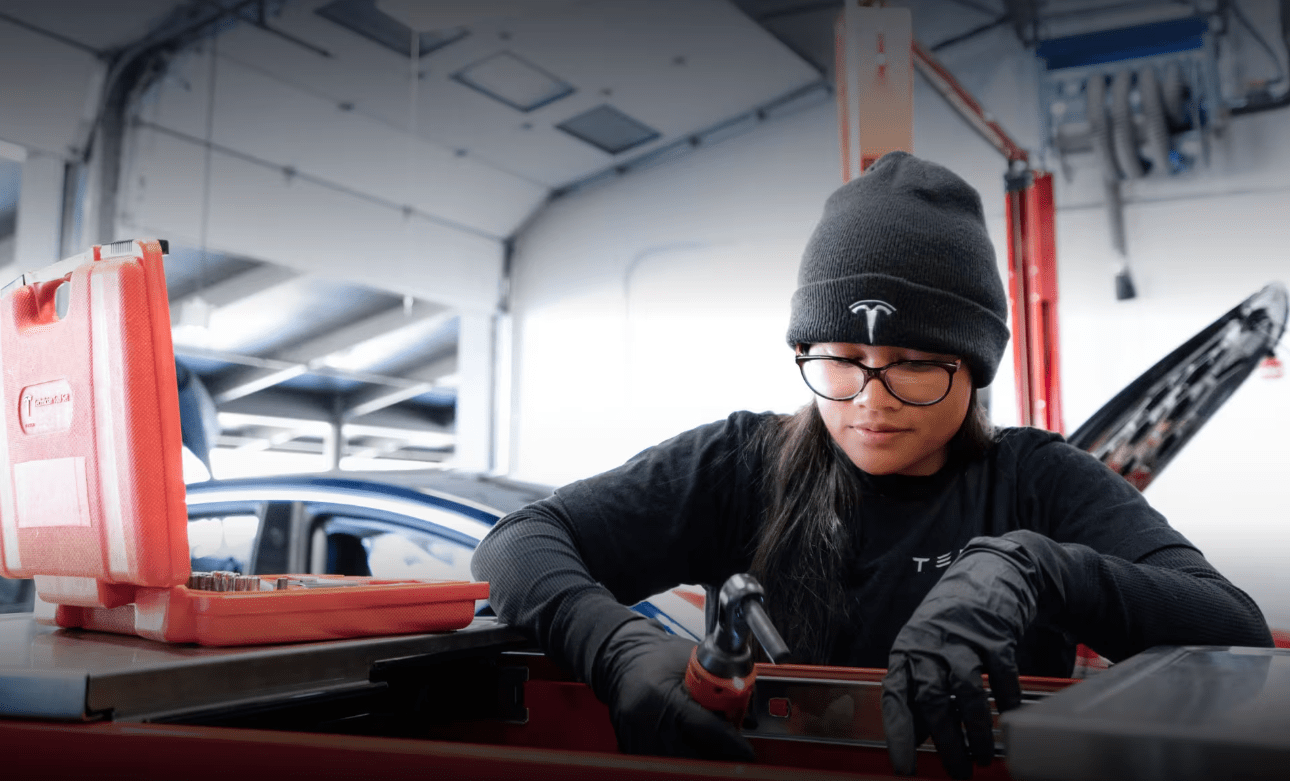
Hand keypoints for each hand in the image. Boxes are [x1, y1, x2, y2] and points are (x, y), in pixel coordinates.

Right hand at [595, 617, 754, 760]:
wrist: (620, 658)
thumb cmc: (655, 656)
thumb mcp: (691, 660)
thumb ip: (716, 681)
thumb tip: (745, 703)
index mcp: (660, 695)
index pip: (703, 728)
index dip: (729, 743)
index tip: (745, 752)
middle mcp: (644, 720)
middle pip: (691, 755)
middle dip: (716, 757)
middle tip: (734, 755)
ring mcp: (635, 737)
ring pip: (676, 763)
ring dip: (699, 759)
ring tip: (713, 749)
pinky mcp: (630, 746)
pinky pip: (662, 762)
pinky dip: (680, 758)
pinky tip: (690, 748)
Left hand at [882, 531, 1078, 778]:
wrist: (988, 576)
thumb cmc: (950, 625)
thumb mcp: (926, 653)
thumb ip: (919, 692)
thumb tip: (916, 738)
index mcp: (906, 651)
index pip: (895, 696)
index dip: (898, 733)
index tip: (903, 768)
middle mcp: (929, 644)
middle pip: (931, 697)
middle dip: (945, 741)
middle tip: (957, 772)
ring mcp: (962, 637)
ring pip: (966, 690)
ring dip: (976, 730)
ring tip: (983, 758)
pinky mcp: (994, 634)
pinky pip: (1000, 674)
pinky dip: (1005, 700)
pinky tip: (1009, 720)